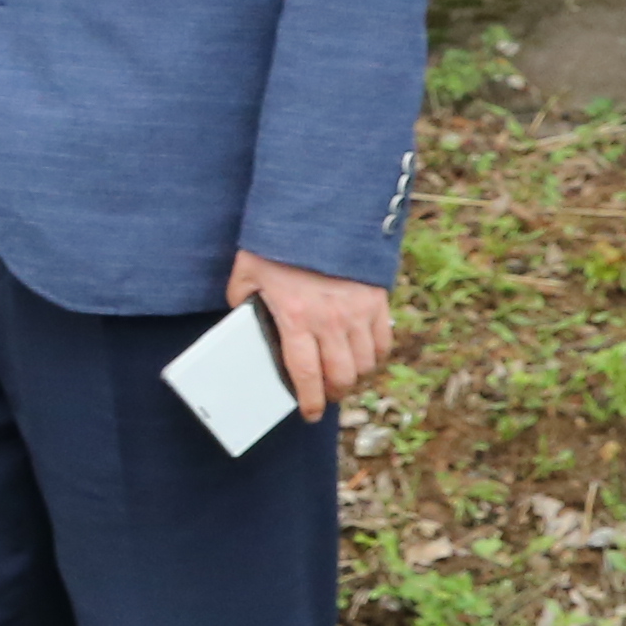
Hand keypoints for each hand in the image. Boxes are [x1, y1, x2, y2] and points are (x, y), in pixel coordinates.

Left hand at [226, 250, 396, 418]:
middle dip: (334, 392)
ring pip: (365, 363)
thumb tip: (243, 322)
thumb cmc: (276, 243)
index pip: (305, 374)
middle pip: (341, 376)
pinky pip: (383, 341)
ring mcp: (358, 311)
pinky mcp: (377, 300)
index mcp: (296, 318)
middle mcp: (330, 321)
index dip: (310, 400)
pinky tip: (364, 357)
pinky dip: (375, 356)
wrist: (317, 212)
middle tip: (326, 396)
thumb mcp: (246, 272)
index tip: (310, 413)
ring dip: (355, 377)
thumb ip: (242, 300)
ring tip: (343, 378)